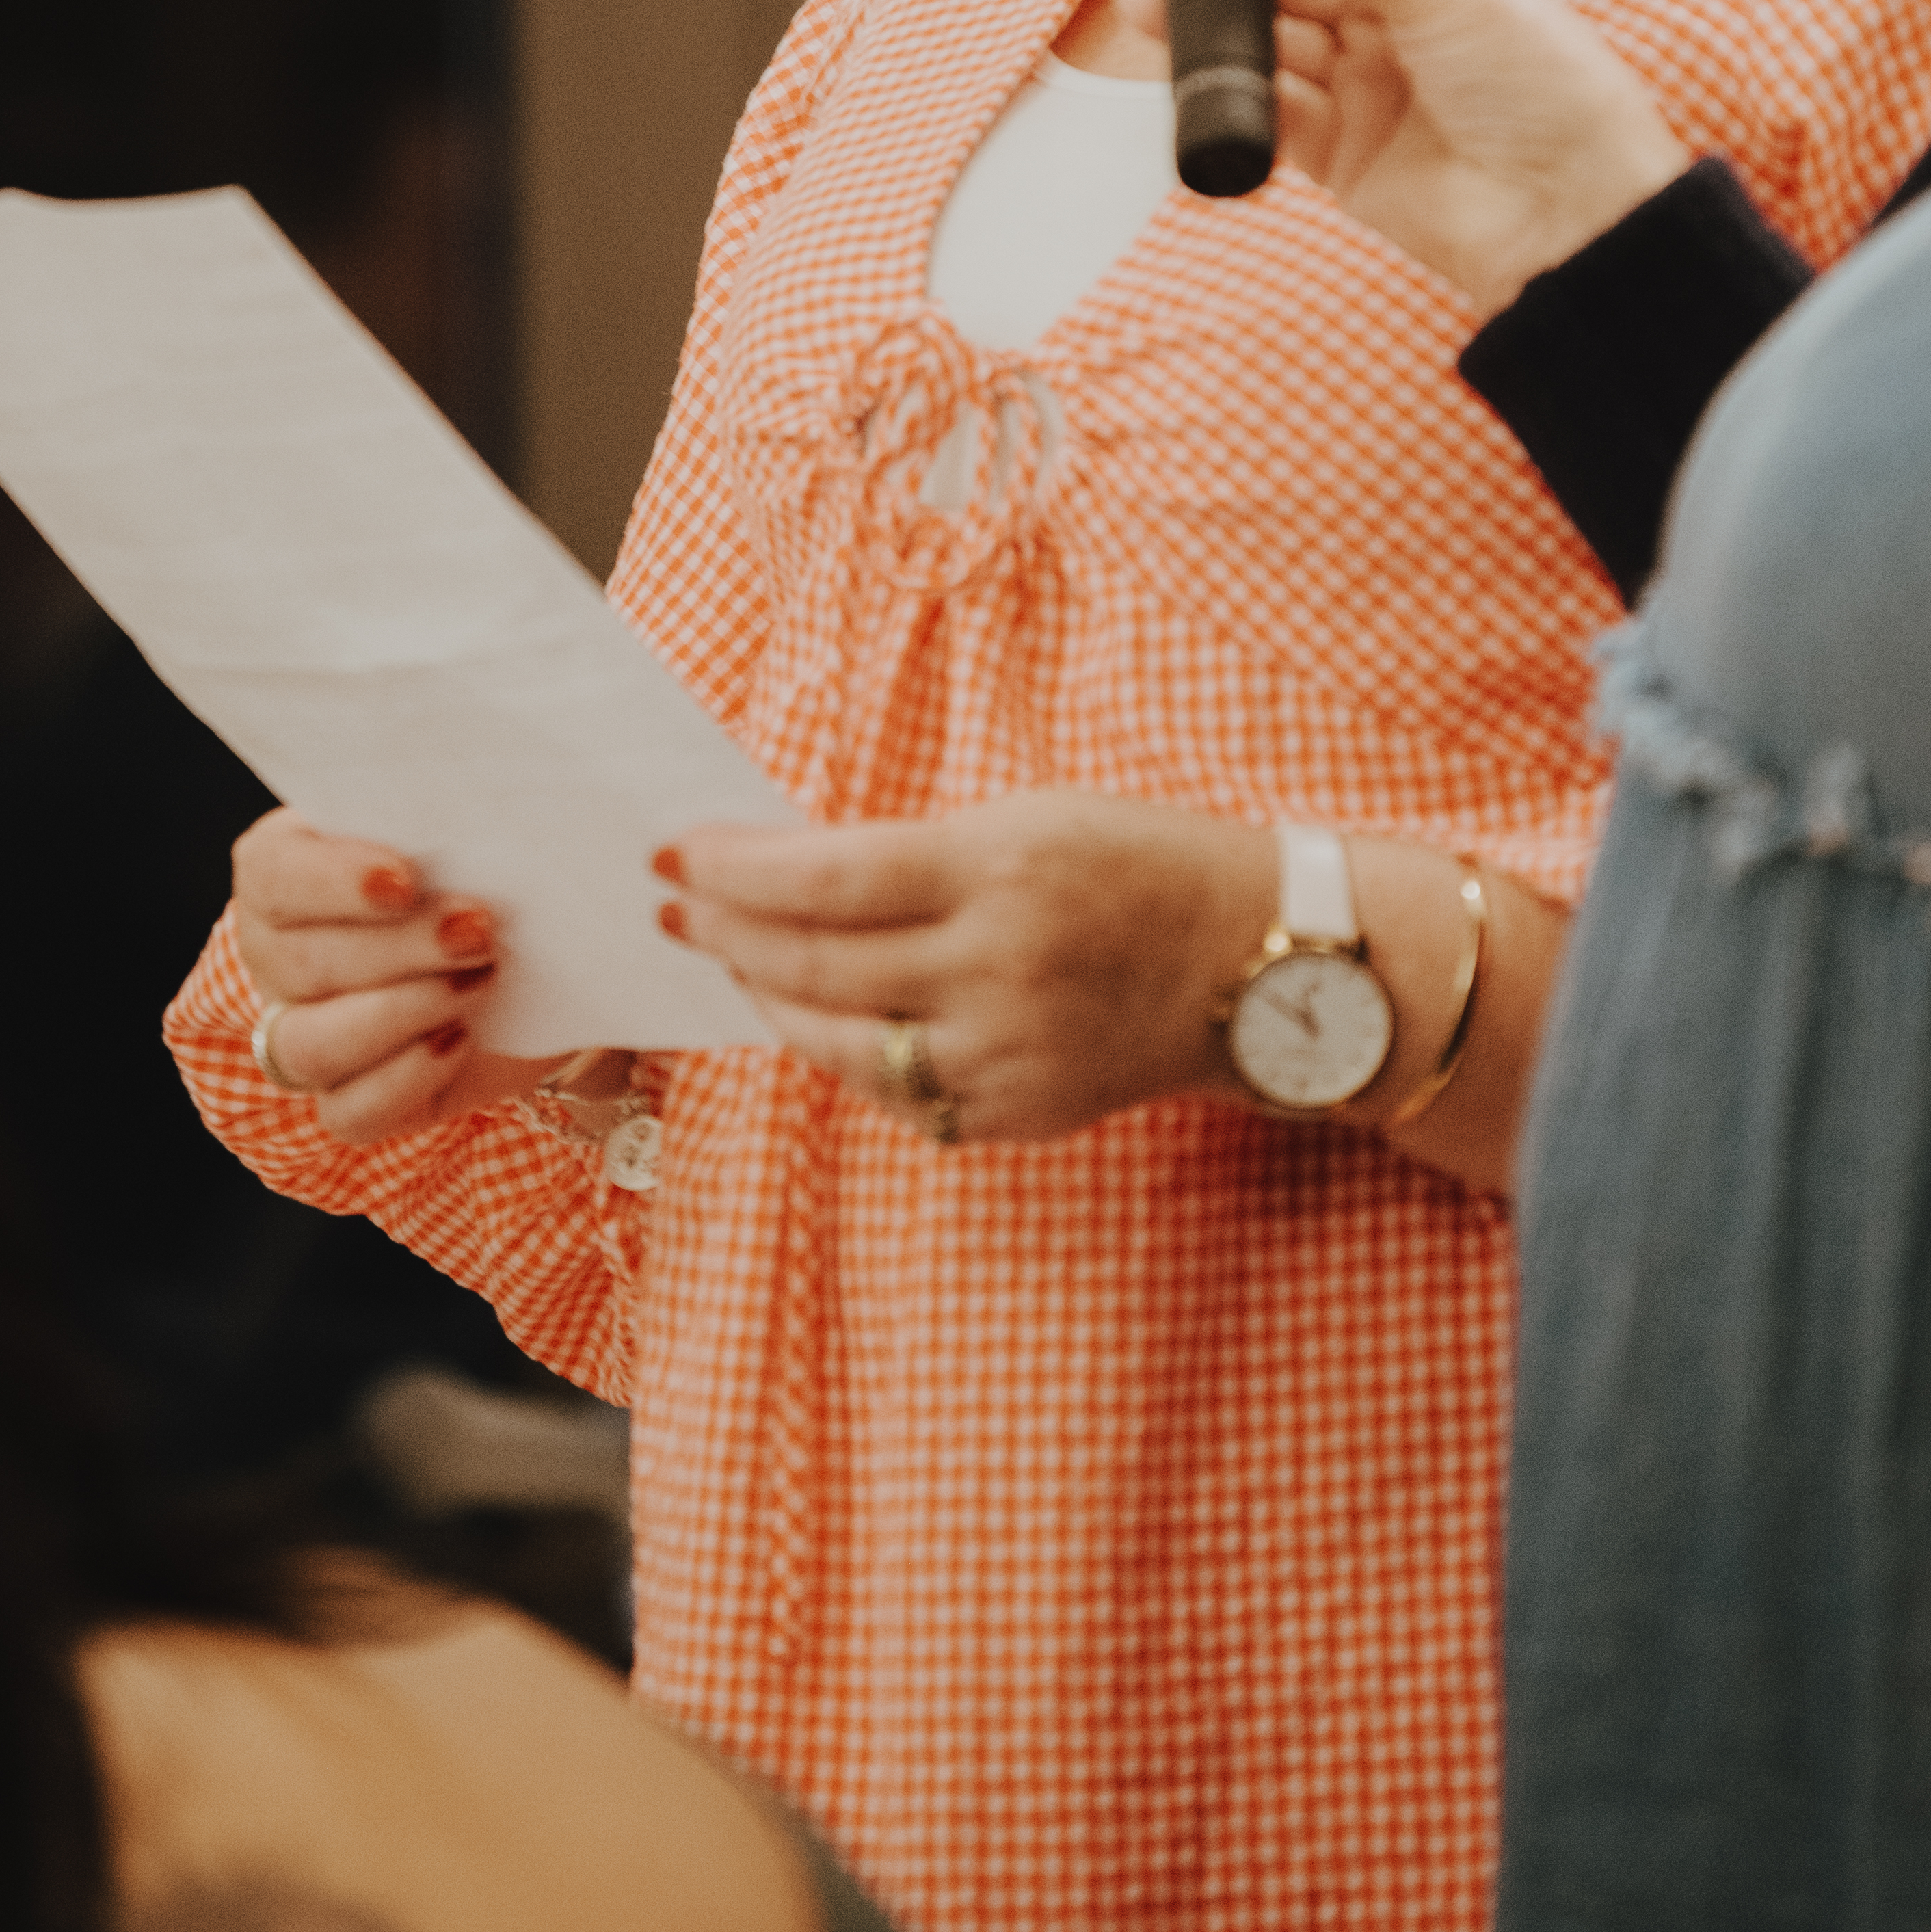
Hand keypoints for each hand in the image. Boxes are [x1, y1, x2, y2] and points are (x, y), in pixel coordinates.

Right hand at [231, 809, 633, 1145]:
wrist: (524, 946)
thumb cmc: (480, 859)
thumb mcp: (465, 815)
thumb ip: (452, 798)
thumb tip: (495, 781)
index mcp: (285, 870)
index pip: (273, 875)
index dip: (331, 882)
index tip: (405, 879)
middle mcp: (279, 956)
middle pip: (300, 964)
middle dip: (396, 949)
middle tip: (480, 926)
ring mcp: (306, 1033)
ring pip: (309, 1048)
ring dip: (399, 1015)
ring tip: (480, 980)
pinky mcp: (354, 1098)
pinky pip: (350, 1113)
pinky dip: (405, 1080)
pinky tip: (460, 1040)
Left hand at [657, 791, 1277, 1144]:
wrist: (1256, 964)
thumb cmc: (1136, 863)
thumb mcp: (1028, 819)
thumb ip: (914, 854)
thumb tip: (789, 871)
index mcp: (1001, 871)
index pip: (825, 879)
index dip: (734, 869)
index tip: (674, 851)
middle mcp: (997, 969)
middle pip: (814, 961)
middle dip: (725, 931)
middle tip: (676, 905)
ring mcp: (1005, 1054)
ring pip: (835, 1039)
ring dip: (765, 995)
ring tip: (728, 956)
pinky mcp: (1014, 1112)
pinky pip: (893, 1089)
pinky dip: (839, 1048)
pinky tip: (811, 1012)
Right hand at [1120, 0, 1687, 313]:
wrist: (1572, 219)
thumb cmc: (1543, 85)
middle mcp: (1390, 14)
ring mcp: (1363, 84)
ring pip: (1265, 40)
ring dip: (1208, 25)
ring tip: (1147, 3)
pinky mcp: (1341, 153)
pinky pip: (1270, 114)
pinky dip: (1233, 94)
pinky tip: (1197, 72)